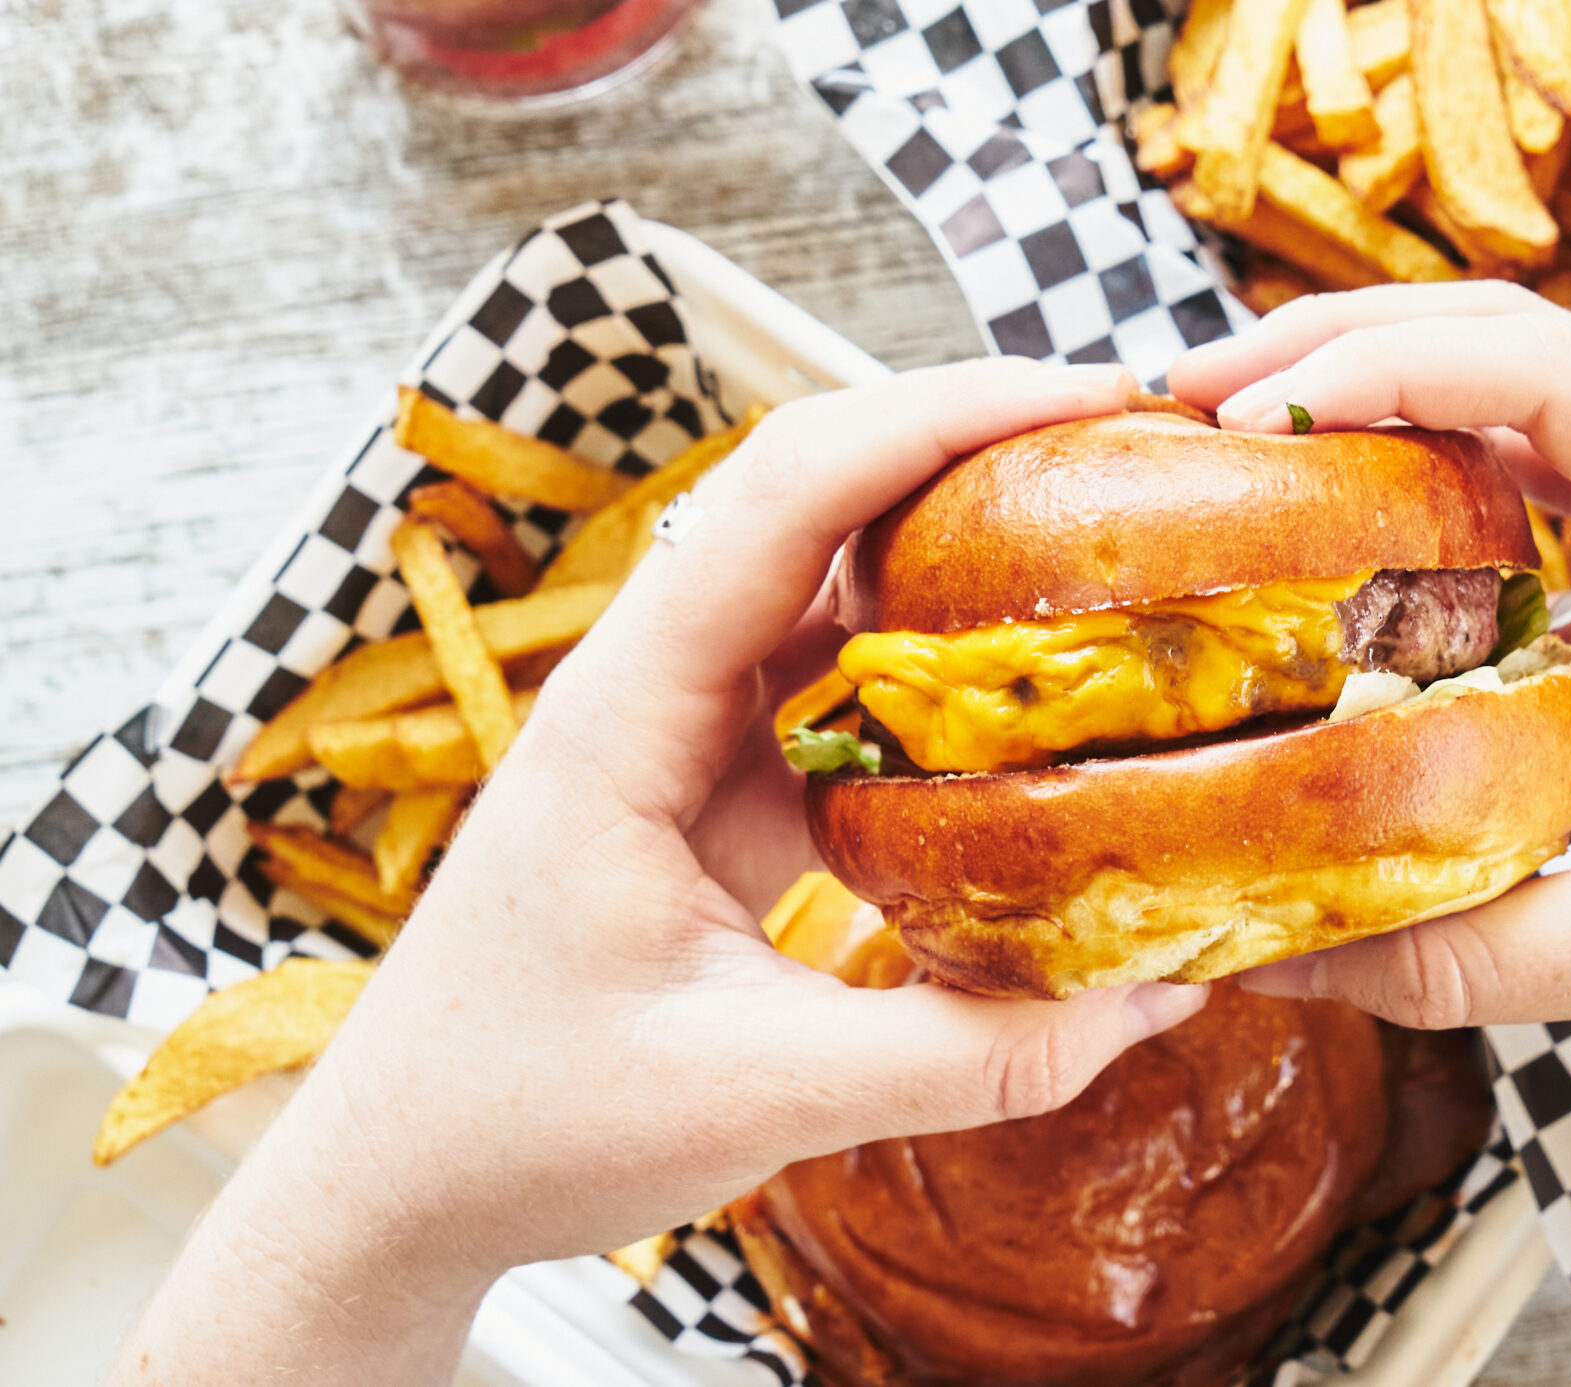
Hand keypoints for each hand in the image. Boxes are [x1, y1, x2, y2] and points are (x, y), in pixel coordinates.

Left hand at [112, 360, 1207, 1384]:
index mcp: (624, 712)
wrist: (397, 1185)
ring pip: (832, 587)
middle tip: (1130, 447)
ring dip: (959, 549)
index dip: (936, 418)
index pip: (783, 495)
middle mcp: (650, 689)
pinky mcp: (713, 789)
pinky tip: (1036, 694)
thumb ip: (968, 1055)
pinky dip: (941, 670)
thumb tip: (1160, 992)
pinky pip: (841, 692)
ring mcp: (679, 733)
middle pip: (815, 499)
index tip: (1083, 398)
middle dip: (971, 445)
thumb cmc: (521, 1125)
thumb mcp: (758, 1097)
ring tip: (1108, 536)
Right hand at [1167, 285, 1570, 1124]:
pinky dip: (1405, 521)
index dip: (1399, 363)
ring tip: (1218, 454)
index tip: (1257, 408)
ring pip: (1504, 423)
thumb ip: (1491, 956)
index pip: (1564, 376)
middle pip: (1516, 353)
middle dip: (1349, 348)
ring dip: (1368, 415)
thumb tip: (1283, 965)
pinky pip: (1511, 528)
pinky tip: (1308, 559)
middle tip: (1190, 401)